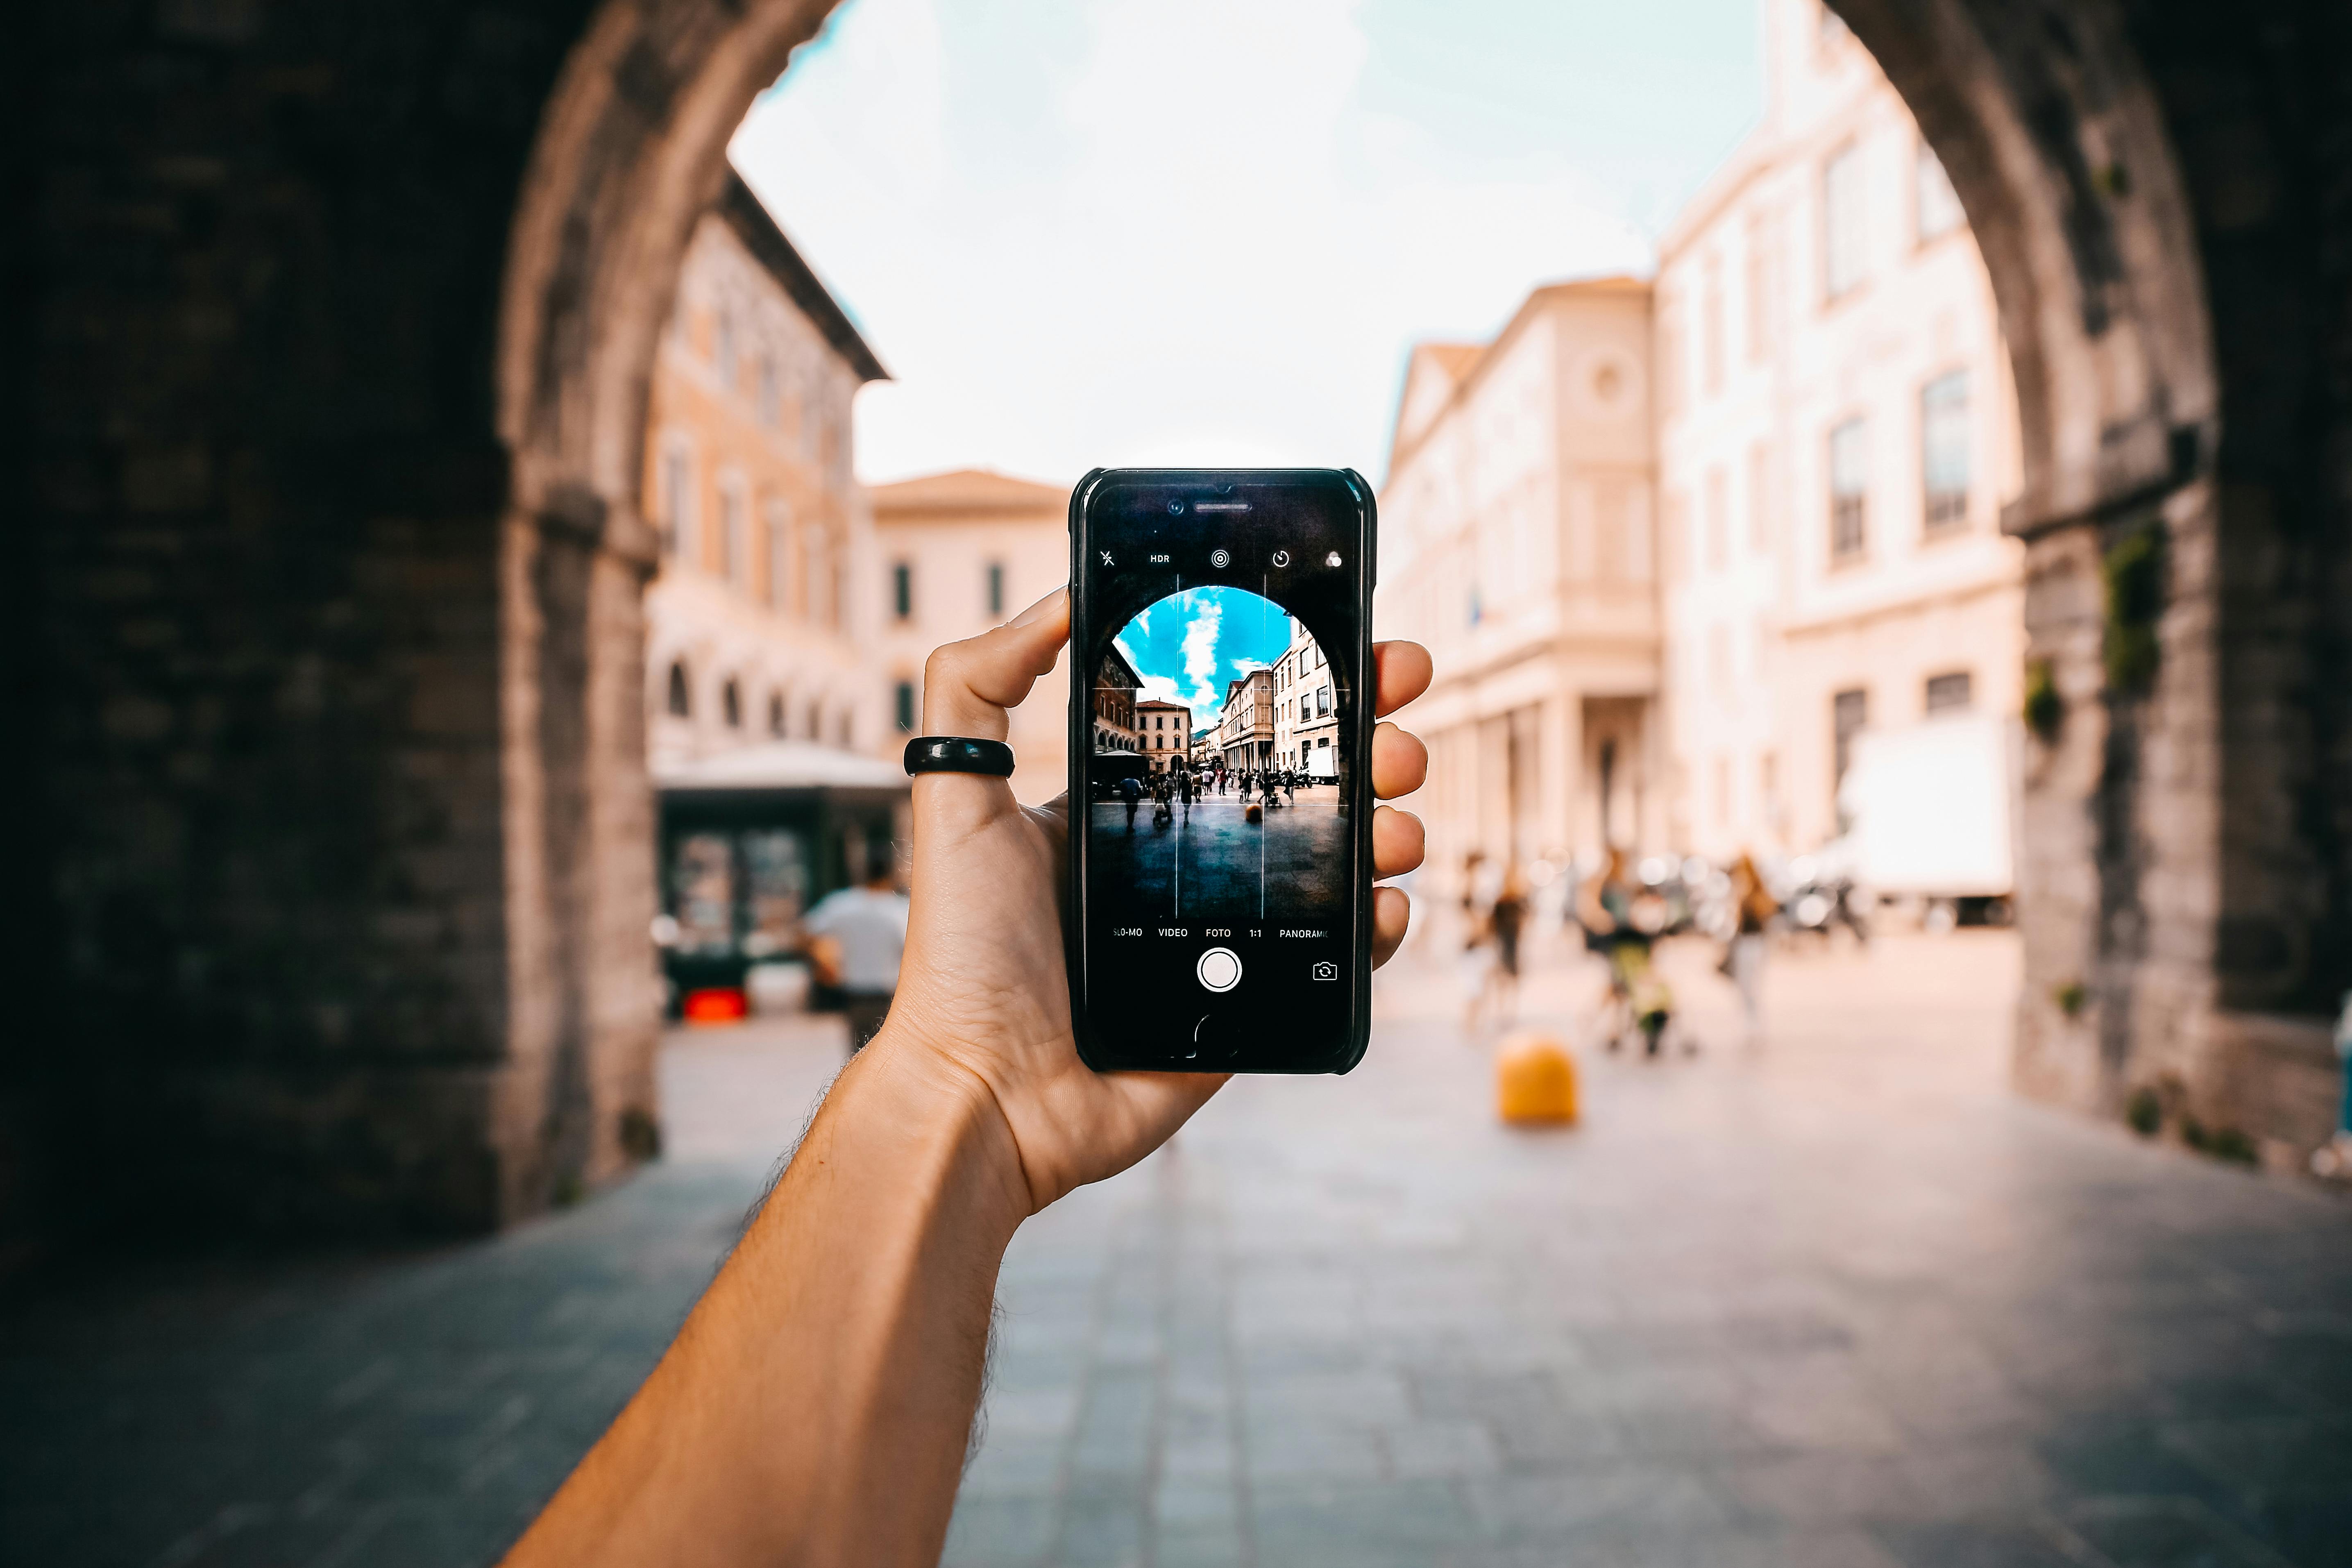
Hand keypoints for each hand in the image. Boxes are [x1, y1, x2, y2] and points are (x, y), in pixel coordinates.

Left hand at [873, 588, 1431, 1214]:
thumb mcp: (954, 797)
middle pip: (1308, 783)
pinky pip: (1338, 953)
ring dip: (1388, 823)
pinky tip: (1383, 898)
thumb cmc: (966, 953)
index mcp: (1135, 807)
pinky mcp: (1256, 1002)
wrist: (988, 1091)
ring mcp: (1231, 932)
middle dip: (1371, 743)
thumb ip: (978, 684)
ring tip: (1396, 817)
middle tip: (1397, 730)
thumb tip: (1058, 596)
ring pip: (1340, 860)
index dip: (1298, 683)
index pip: (1233, 725)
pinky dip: (1378, 921)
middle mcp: (1191, 860)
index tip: (1352, 641)